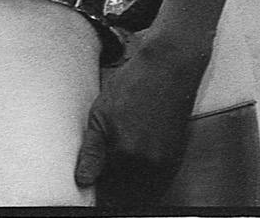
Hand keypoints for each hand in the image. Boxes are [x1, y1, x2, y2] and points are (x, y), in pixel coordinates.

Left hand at [75, 34, 210, 204]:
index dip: (99, 191)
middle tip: (104, 179)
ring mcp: (166, 159)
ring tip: (119, 170)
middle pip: (127, 194)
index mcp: (127, 154)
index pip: (109, 191)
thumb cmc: (136, 83)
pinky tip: (137, 163)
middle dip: (114, 190)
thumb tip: (83, 180)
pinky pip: (158, 180)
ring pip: (144, 190)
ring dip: (131, 187)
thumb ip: (92, 152)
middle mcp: (149, 162)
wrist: (170, 65)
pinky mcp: (176, 154)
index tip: (93, 188)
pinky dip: (146, 178)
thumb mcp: (101, 114)